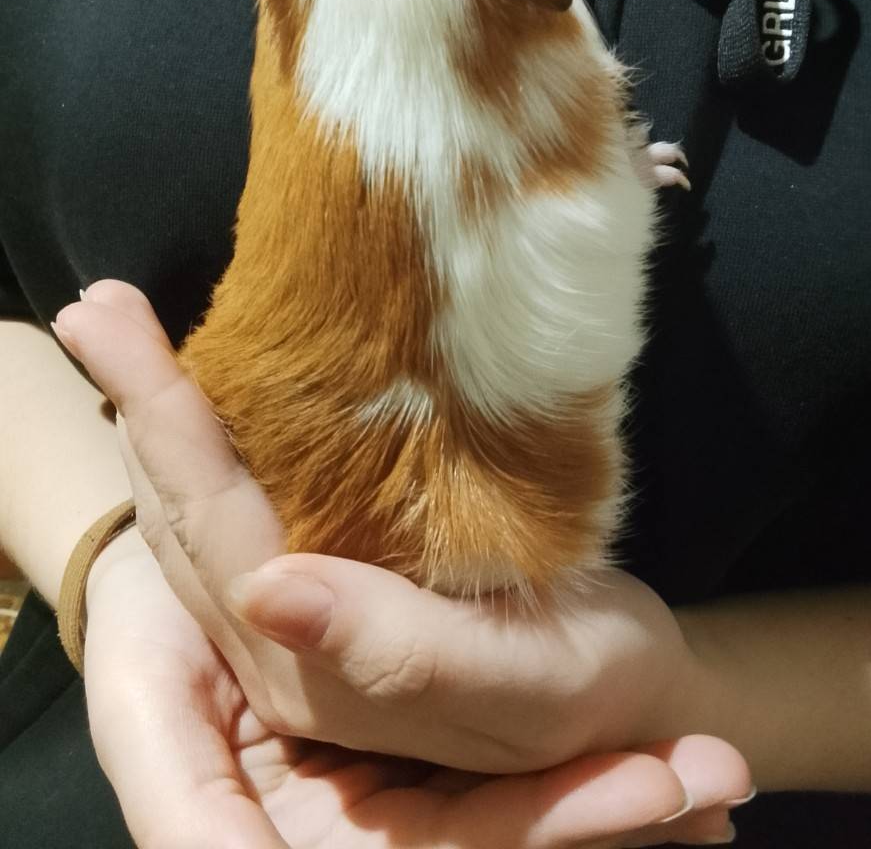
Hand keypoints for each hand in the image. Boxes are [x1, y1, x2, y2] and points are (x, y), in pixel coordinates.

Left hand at [56, 281, 753, 836]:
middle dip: (136, 403)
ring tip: (125, 332)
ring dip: (159, 419)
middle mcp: (284, 646)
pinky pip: (242, 510)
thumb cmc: (596, 690)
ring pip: (197, 513)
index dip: (160, 420)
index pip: (212, 527)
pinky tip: (207, 393)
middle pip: (181, 514)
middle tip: (99, 307)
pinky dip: (213, 442)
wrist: (632, 703)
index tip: (108, 323)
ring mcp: (301, 619)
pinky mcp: (334, 587)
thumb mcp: (524, 686)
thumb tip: (269, 594)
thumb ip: (397, 652)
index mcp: (314, 670)